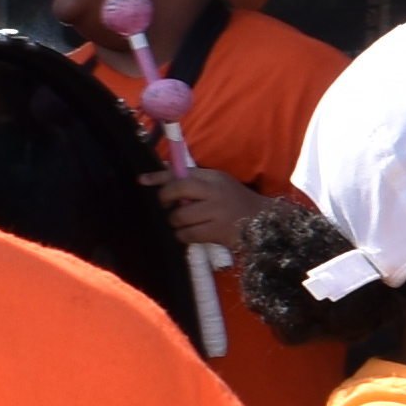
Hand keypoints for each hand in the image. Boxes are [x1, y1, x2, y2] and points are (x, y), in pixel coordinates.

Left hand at [151, 164, 268, 255]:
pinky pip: (188, 234)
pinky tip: (189, 233)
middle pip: (177, 190)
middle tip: (167, 206)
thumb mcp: (218, 183)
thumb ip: (194, 178)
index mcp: (213, 178)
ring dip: (175, 221)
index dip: (159, 177)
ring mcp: (216, 212)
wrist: (263, 220)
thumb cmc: (236, 200)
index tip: (142, 181)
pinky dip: (183, 235)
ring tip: (183, 222)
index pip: (180, 173)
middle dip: (165, 199)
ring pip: (179, 216)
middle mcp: (214, 192)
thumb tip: (163, 170)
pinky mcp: (217, 232)